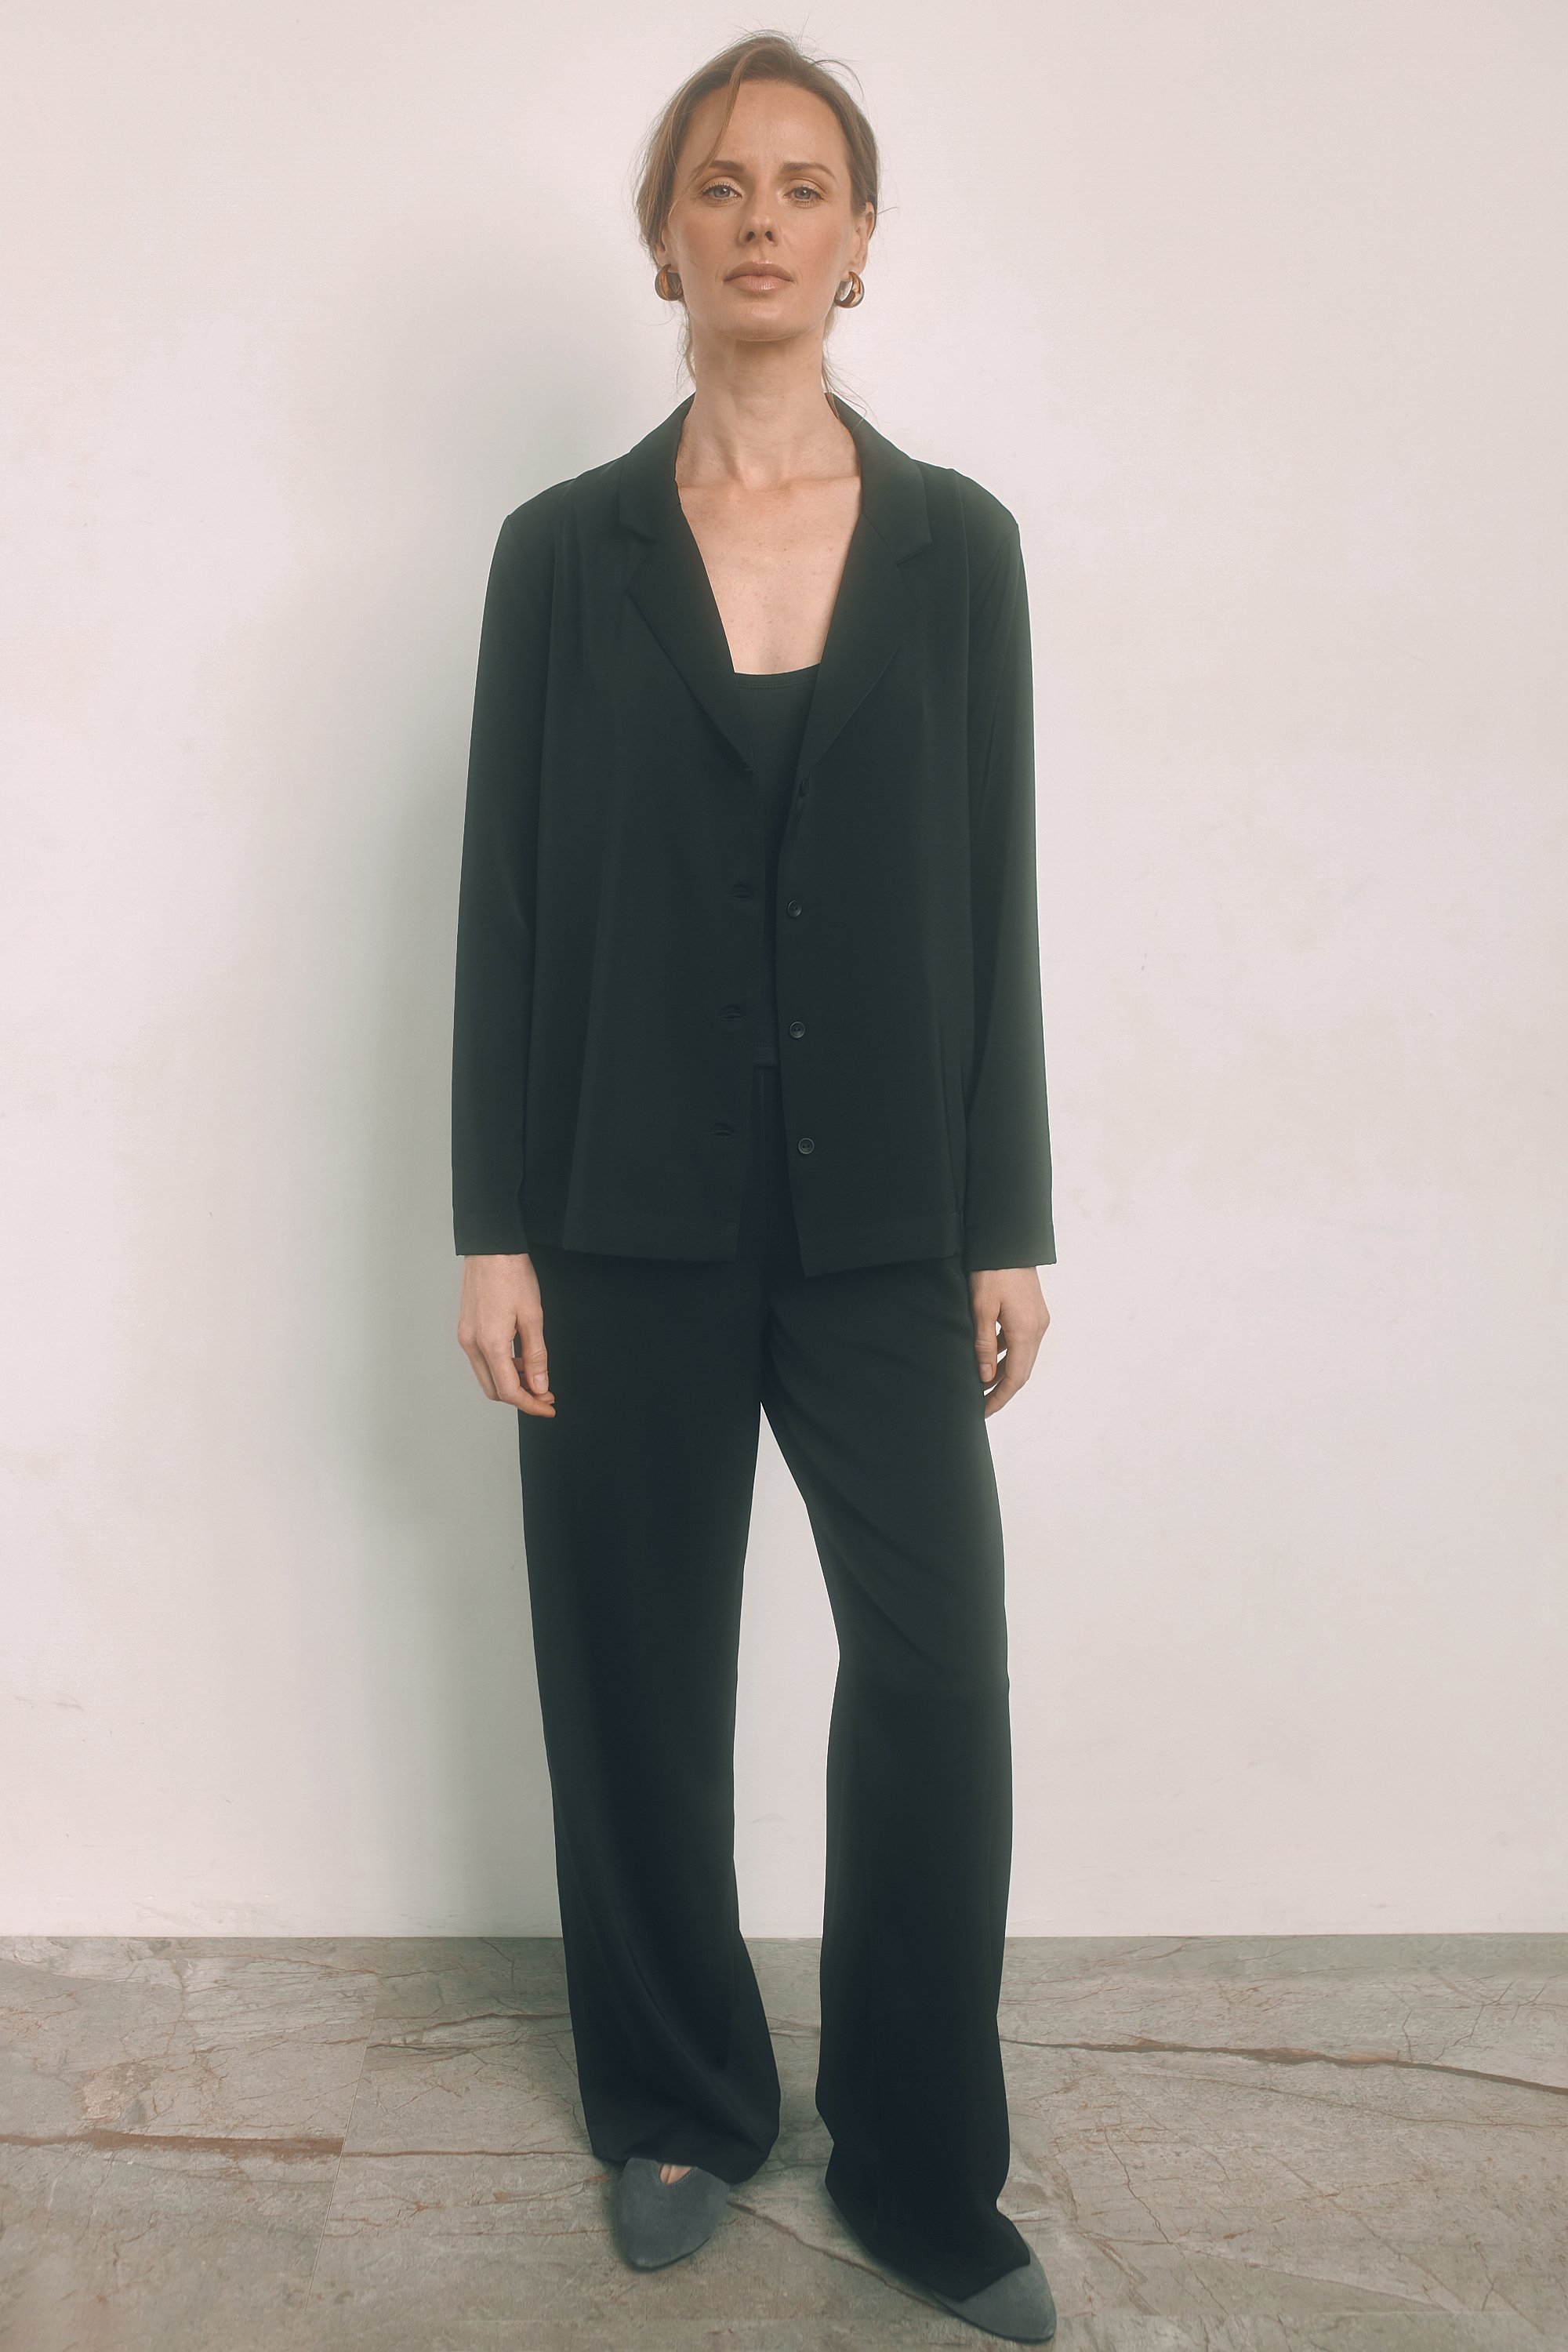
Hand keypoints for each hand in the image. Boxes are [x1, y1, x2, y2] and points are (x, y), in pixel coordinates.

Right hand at [458, 1253, 555, 1416]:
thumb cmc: (512, 1275)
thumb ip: (535, 1355)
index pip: (509, 1391)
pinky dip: (500, 1367)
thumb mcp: (533, 1316)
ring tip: (535, 1376)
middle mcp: (472, 1344)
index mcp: (490, 1343)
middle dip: (521, 1398)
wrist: (491, 1248)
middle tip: (545, 1393)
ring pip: (486, 1377)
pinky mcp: (465, 1329)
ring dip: (510, 1383)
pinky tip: (518, 1359)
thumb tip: (539, 1385)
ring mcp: (465, 1337)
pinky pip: (481, 1360)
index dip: (531, 1404)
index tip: (548, 1406)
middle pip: (494, 1390)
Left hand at [969, 1266, 1049, 1417]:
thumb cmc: (992, 1271)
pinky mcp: (1034, 1311)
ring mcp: (1038, 1319)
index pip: (1016, 1378)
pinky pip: (1022, 1341)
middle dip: (1001, 1389)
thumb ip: (984, 1345)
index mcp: (1026, 1331)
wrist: (1008, 1241)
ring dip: (1004, 1372)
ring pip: (1022, 1356)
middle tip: (981, 1404)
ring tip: (982, 1384)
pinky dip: (1007, 1353)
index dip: (1000, 1398)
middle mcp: (1038, 1329)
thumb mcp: (981, 1309)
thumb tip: (985, 1377)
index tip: (984, 1411)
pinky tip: (990, 1356)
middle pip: (1022, 1370)